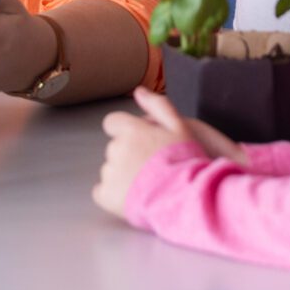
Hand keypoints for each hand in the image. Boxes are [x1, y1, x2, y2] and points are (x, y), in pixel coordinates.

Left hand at [92, 87, 242, 219]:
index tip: (140, 145)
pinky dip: (114, 196)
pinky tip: (133, 198)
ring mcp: (110, 172)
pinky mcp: (107, 195)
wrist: (186, 196)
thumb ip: (158, 105)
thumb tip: (139, 91)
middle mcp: (117, 148)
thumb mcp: (179, 126)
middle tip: (152, 168)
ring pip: (110, 171)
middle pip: (114, 148)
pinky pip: (102, 193)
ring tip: (148, 185)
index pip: (113, 123)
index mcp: (131, 130)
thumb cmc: (186, 162)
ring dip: (123, 176)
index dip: (125, 133)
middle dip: (128, 156)